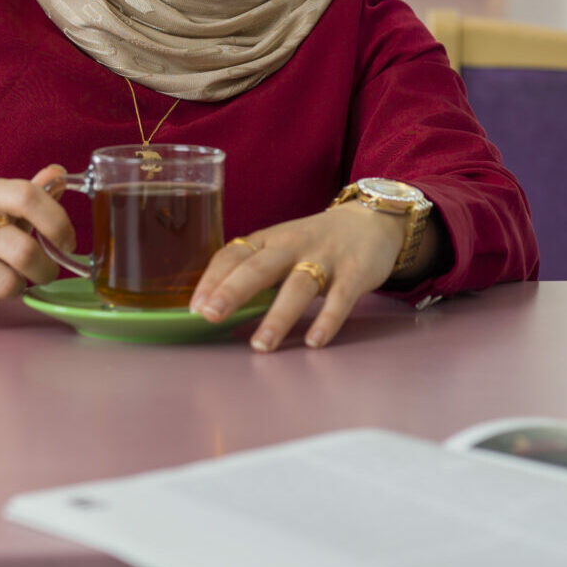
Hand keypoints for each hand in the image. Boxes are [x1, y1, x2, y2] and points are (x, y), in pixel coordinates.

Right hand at [0, 166, 73, 314]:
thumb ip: (30, 194)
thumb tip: (60, 174)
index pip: (29, 197)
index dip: (57, 223)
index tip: (68, 243)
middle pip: (24, 252)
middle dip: (45, 271)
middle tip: (45, 273)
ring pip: (6, 283)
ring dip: (16, 288)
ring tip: (8, 280)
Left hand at [189, 204, 405, 351]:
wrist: (372, 221)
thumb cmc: (317, 242)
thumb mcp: (283, 247)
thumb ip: (255, 271)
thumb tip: (217, 308)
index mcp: (270, 239)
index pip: (234, 254)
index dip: (213, 279)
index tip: (194, 307)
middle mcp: (294, 245)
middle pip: (260, 267)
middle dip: (233, 290)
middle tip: (210, 316)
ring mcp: (326, 258)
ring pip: (298, 286)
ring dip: (279, 316)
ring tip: (261, 345)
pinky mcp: (355, 272)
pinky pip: (340, 298)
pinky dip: (328, 319)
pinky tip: (314, 341)